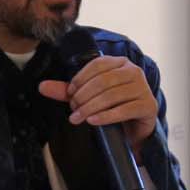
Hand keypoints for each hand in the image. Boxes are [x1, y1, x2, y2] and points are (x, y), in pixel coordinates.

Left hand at [38, 55, 156, 144]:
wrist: (136, 127)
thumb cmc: (112, 106)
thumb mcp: (88, 96)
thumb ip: (67, 91)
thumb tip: (41, 86)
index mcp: (120, 63)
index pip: (97, 65)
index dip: (80, 78)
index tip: (69, 93)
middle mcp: (134, 72)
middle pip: (103, 81)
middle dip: (84, 96)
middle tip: (72, 109)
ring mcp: (143, 88)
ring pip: (112, 96)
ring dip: (90, 107)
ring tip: (77, 118)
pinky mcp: (148, 106)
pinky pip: (124, 110)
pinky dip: (106, 116)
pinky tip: (93, 121)